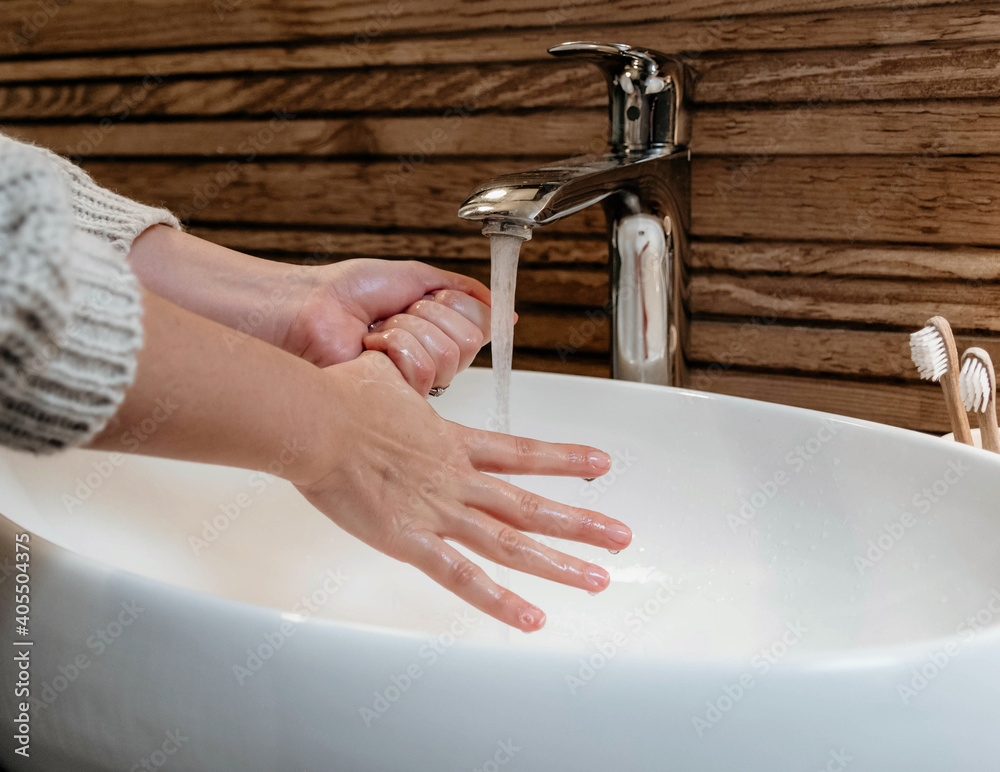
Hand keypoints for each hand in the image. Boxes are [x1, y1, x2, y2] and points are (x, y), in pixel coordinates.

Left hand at [126, 228, 493, 395]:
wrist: (307, 312)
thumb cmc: (345, 293)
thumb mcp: (413, 277)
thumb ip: (461, 289)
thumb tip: (503, 309)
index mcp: (436, 333)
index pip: (480, 324)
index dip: (455, 305)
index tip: (425, 298)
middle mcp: (430, 361)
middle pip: (469, 341)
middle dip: (429, 316)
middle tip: (394, 315)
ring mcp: (414, 385)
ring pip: (449, 355)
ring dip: (408, 330)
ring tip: (377, 332)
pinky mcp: (398, 402)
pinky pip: (425, 371)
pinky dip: (395, 349)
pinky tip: (370, 350)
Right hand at [297, 353, 632, 631]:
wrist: (316, 421)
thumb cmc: (341, 397)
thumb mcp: (385, 375)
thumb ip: (402, 380)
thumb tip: (395, 365)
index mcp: (452, 442)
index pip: (522, 452)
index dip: (564, 459)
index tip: (600, 464)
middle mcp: (457, 479)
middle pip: (532, 506)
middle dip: (581, 522)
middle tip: (620, 536)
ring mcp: (439, 512)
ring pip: (513, 543)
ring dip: (560, 563)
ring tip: (598, 578)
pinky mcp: (411, 541)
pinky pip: (463, 578)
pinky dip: (499, 601)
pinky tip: (532, 618)